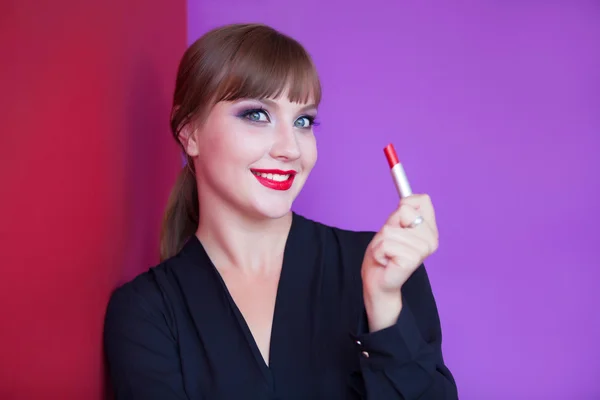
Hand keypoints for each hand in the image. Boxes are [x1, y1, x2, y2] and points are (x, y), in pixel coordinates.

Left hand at [361, 194, 438, 329]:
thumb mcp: (392, 227)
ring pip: (391, 230)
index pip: (423, 200)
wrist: (378, 281)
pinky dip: (379, 251)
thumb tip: (405, 199)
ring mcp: (423, 250)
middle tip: (390, 244)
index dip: (405, 205)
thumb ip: (401, 213)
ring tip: (387, 254)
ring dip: (381, 242)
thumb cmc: (385, 254)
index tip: (398, 221)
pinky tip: (385, 261)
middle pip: (404, 212)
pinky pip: (386, 244)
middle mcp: (431, 240)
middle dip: (388, 227)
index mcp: (430, 230)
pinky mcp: (411, 260)